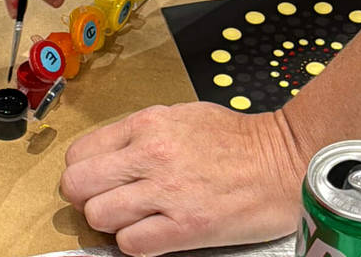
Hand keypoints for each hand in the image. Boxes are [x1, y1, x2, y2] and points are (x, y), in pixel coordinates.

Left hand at [61, 102, 306, 255]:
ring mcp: (166, 192)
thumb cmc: (236, 139)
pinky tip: (152, 233)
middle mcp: (150, 154)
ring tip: (132, 218)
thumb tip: (110, 156)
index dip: (83, 171)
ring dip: (110, 223)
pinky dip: (134, 243)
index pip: (80, 152)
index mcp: (147, 124)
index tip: (95, 179)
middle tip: (105, 201)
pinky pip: (131, 244)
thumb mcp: (181, 117)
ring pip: (98, 216)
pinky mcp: (184, 227)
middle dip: (85, 197)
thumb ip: (142, 134)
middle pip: (78, 185)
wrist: (282, 161)